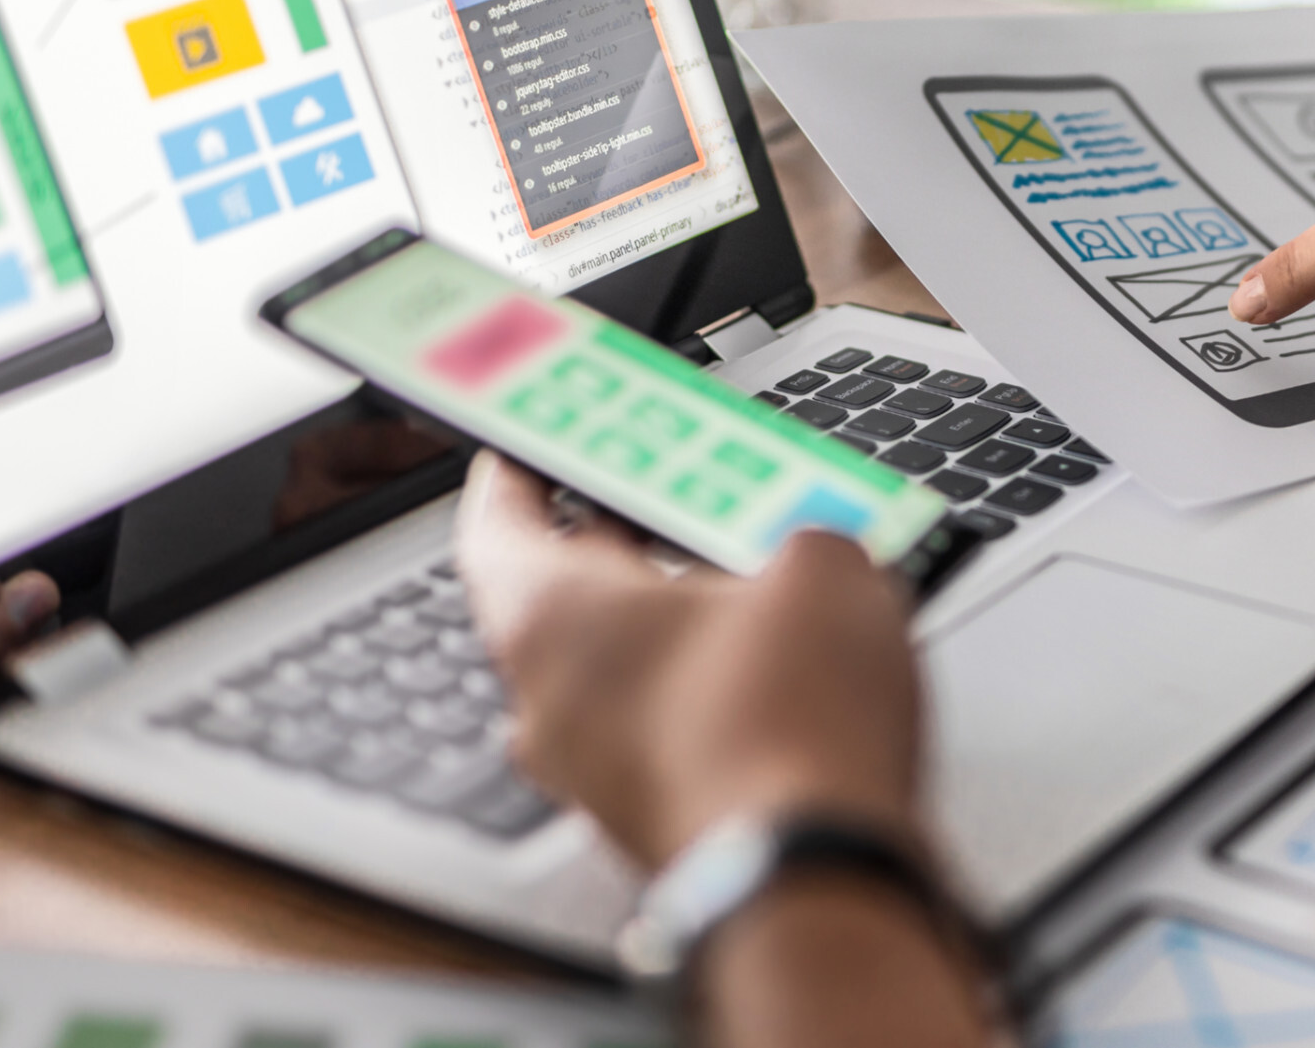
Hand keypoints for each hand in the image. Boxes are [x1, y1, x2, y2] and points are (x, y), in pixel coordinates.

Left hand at [452, 452, 921, 869]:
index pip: (495, 522)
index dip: (516, 469)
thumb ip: (799, 534)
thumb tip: (810, 553)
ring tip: (754, 579)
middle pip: (560, 595)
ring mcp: (594, 771)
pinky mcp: (651, 819)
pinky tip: (777, 671)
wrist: (811, 874)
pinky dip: (701, 690)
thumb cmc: (784, 726)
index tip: (529, 440)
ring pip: (616, 669)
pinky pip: (658, 729)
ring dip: (670, 620)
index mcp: (548, 617)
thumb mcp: (820, 566)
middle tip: (666, 492)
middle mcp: (547, 699)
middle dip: (618, 540)